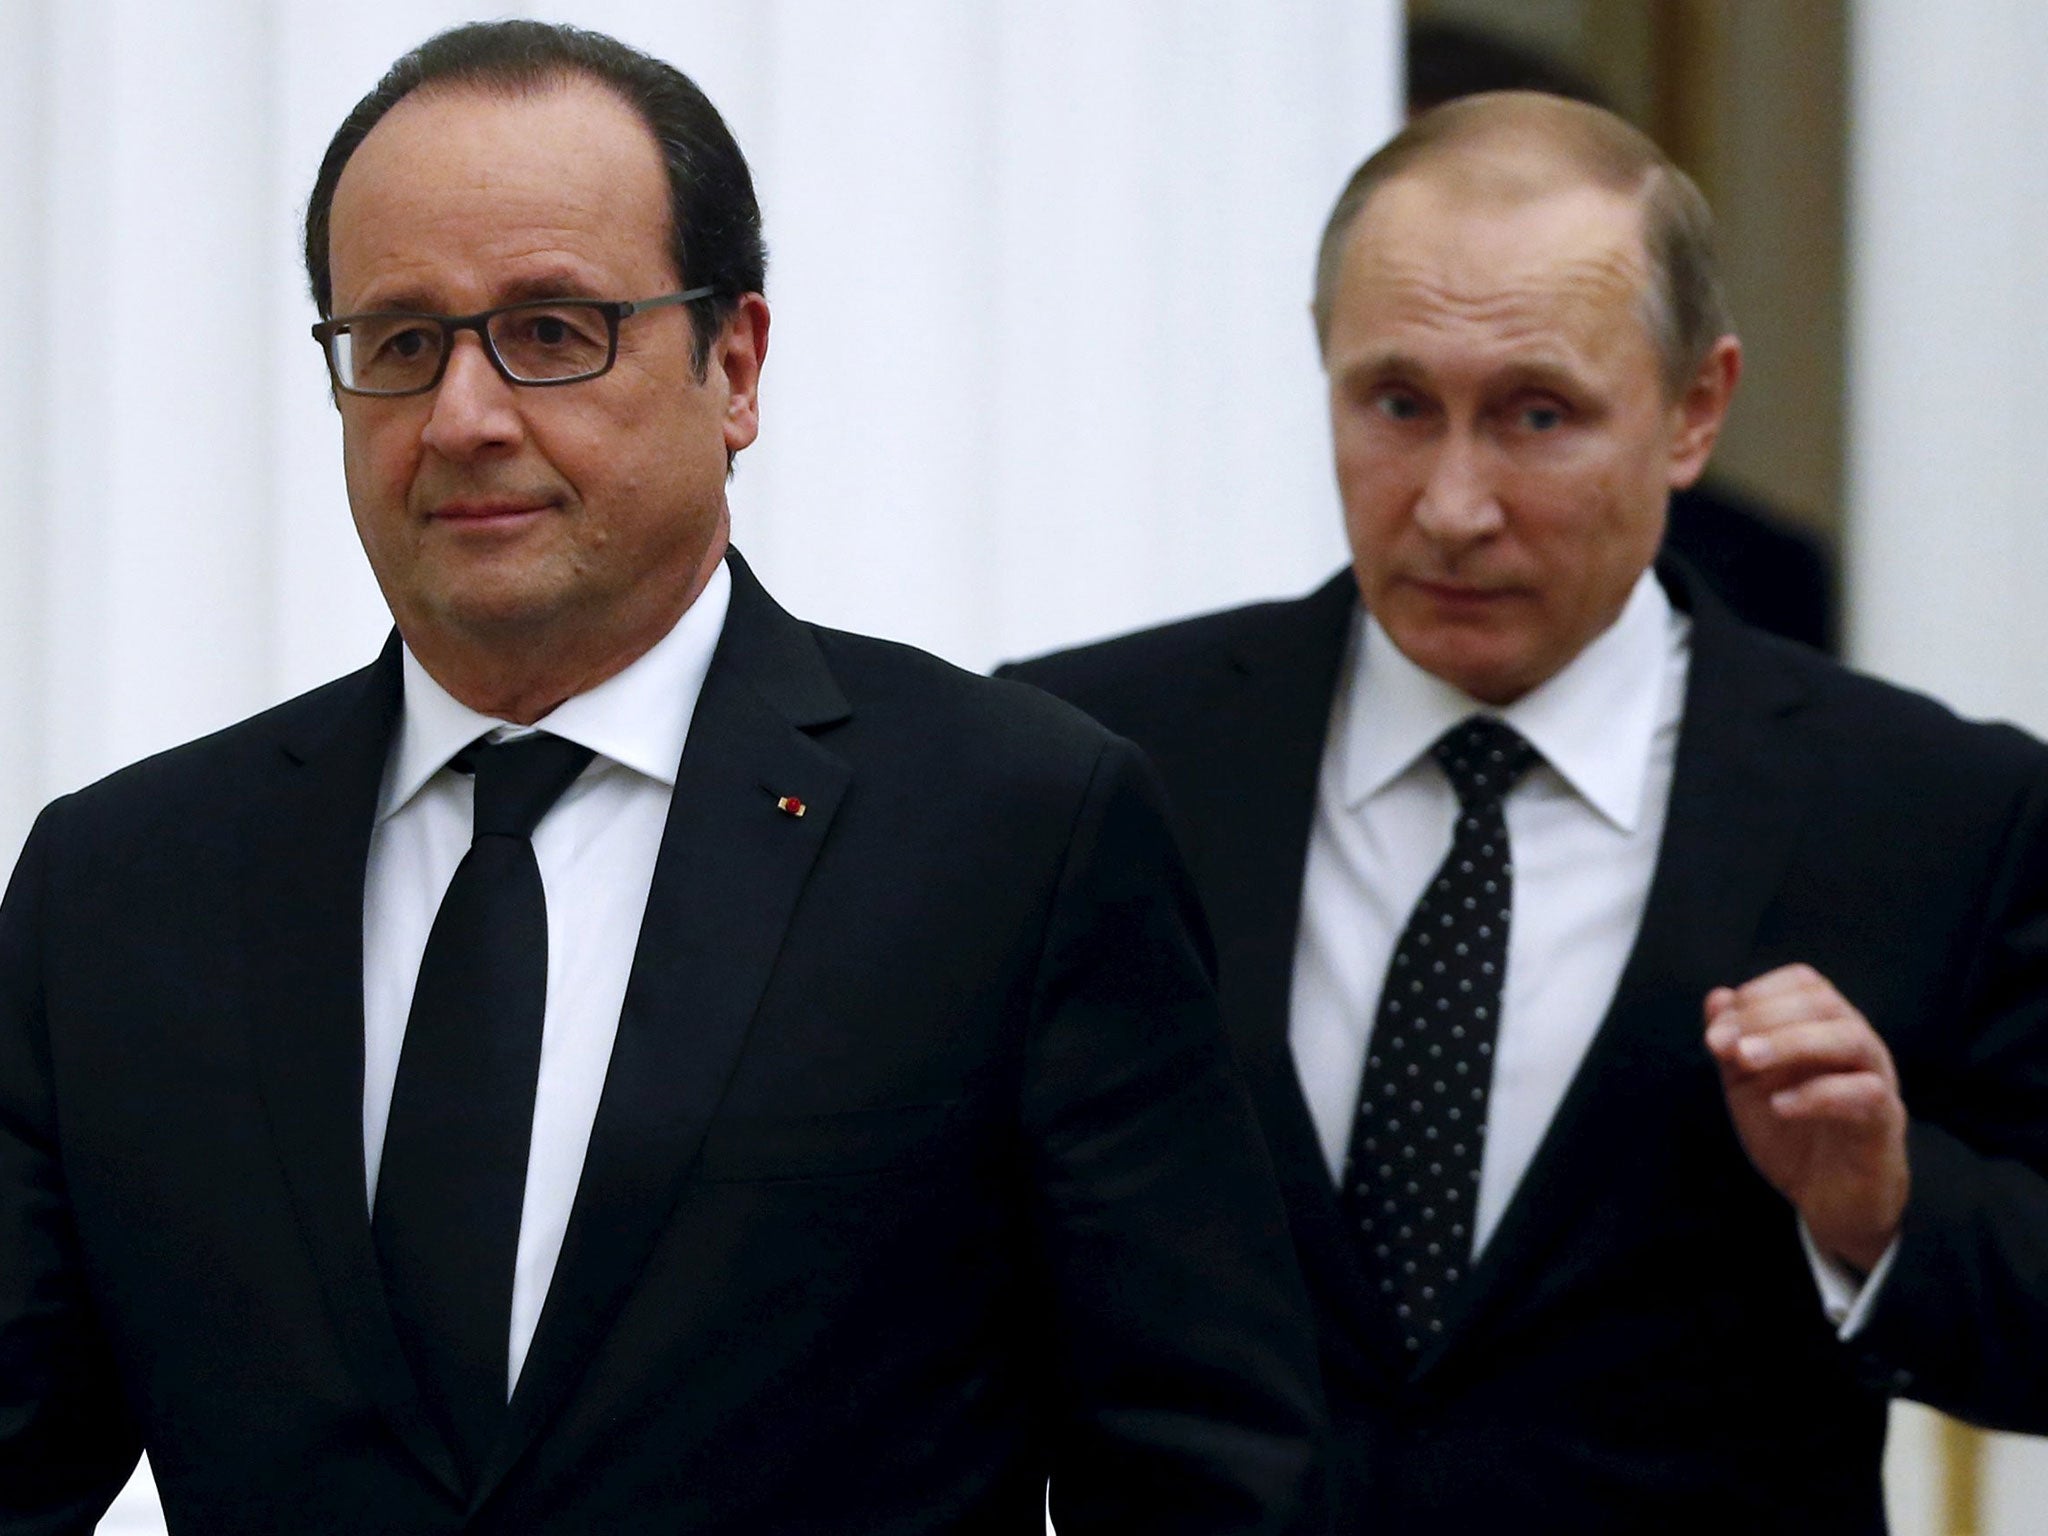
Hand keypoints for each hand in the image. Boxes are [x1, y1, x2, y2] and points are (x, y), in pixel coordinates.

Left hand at [1703, 964, 1908, 1274]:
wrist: (1828, 1198)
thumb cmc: (1791, 1132)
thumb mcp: (1747, 1085)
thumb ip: (1732, 1042)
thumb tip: (1718, 997)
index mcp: (1825, 1028)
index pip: (1805, 982)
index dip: (1758, 994)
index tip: (1718, 1027)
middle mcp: (1857, 1045)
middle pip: (1825, 1002)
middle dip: (1767, 1016)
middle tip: (1722, 1044)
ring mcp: (1877, 1080)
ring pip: (1851, 1038)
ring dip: (1792, 1042)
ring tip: (1746, 1059)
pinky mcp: (1885, 1122)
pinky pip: (1865, 1093)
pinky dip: (1817, 1094)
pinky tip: (1779, 1106)